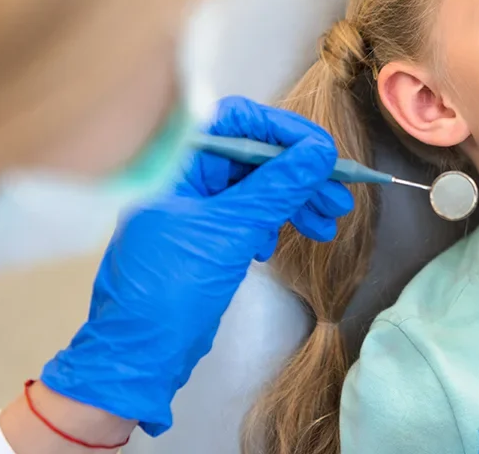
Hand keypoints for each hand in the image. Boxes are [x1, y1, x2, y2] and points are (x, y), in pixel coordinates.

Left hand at [39, 96, 352, 435]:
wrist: (140, 356)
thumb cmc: (171, 287)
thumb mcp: (230, 232)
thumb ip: (276, 187)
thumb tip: (320, 152)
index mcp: (175, 163)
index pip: (236, 121)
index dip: (283, 131)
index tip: (323, 151)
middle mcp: (184, 178)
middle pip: (253, 157)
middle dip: (299, 176)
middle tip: (339, 196)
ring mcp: (195, 208)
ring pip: (257, 189)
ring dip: (294, 203)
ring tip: (329, 225)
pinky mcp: (206, 237)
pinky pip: (248, 216)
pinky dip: (272, 225)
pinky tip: (277, 246)